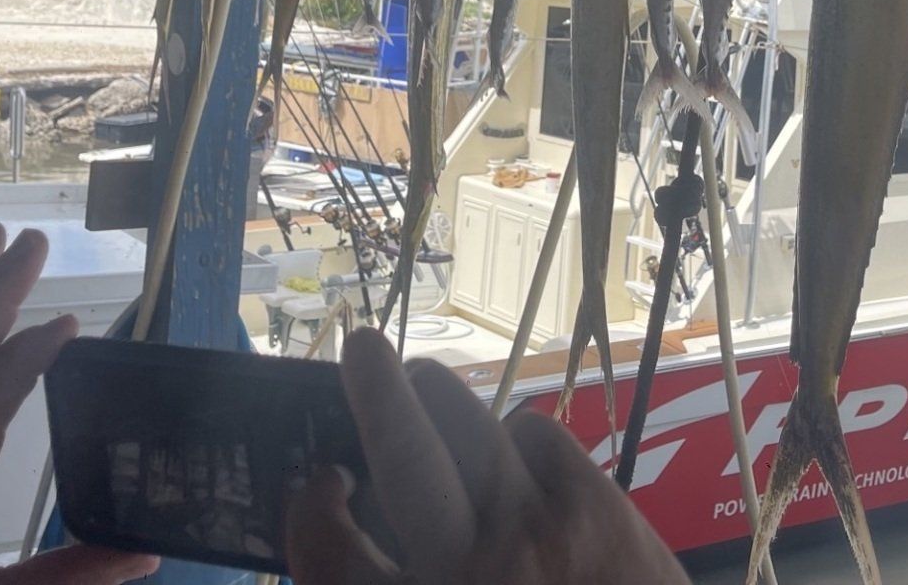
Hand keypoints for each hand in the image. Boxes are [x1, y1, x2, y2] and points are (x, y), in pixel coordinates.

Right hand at [287, 330, 686, 583]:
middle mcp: (481, 569)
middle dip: (378, 394)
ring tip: (420, 385)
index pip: (335, 558)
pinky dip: (514, 441)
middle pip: (408, 457)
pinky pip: (534, 435)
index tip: (317, 487)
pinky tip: (511, 463)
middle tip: (362, 345)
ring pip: (475, 425)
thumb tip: (361, 522)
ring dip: (440, 400)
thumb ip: (394, 580)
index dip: (312, 518)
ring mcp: (544, 526)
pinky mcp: (596, 502)